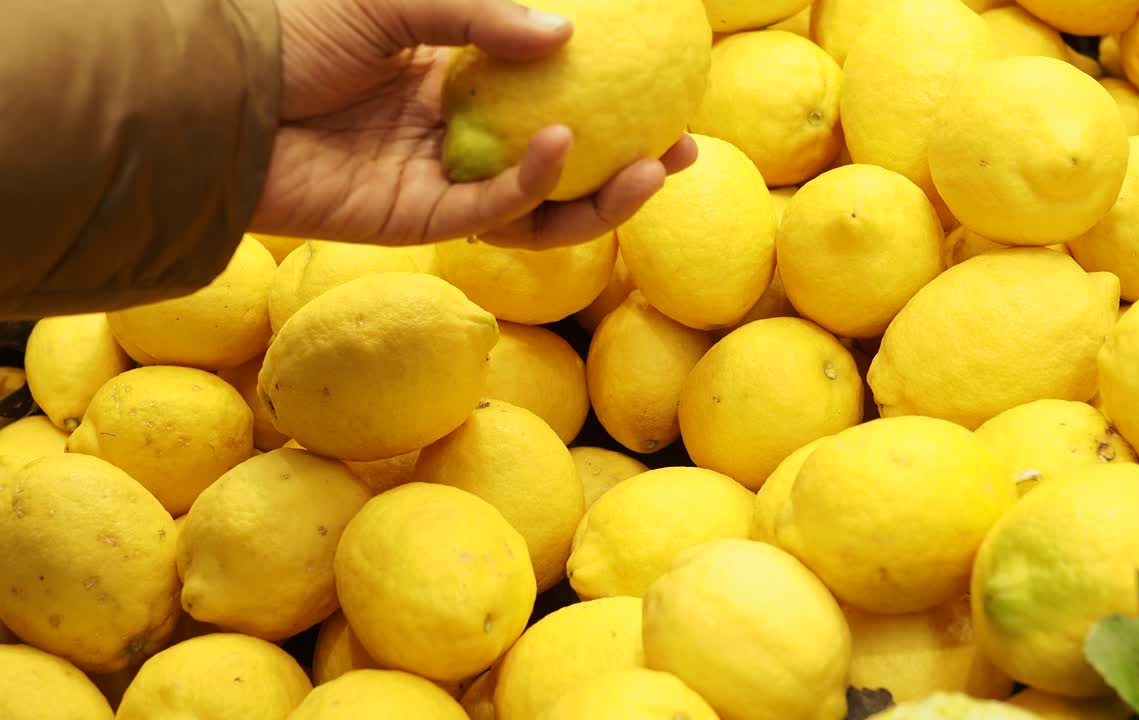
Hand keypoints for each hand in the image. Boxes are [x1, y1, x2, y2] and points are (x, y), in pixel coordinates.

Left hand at [251, 0, 697, 245]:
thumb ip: (478, 12)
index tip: (666, 85)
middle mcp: (455, 136)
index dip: (606, 96)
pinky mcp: (417, 222)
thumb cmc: (293, 31)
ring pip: (539, 206)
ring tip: (656, 168)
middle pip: (559, 164)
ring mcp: (440, 182)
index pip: (546, 96)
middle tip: (687, 151)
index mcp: (452, 80)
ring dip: (601, 195)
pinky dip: (532, 186)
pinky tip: (564, 148)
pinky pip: (491, 212)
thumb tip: (567, 34)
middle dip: (628, 165)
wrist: (220, 92)